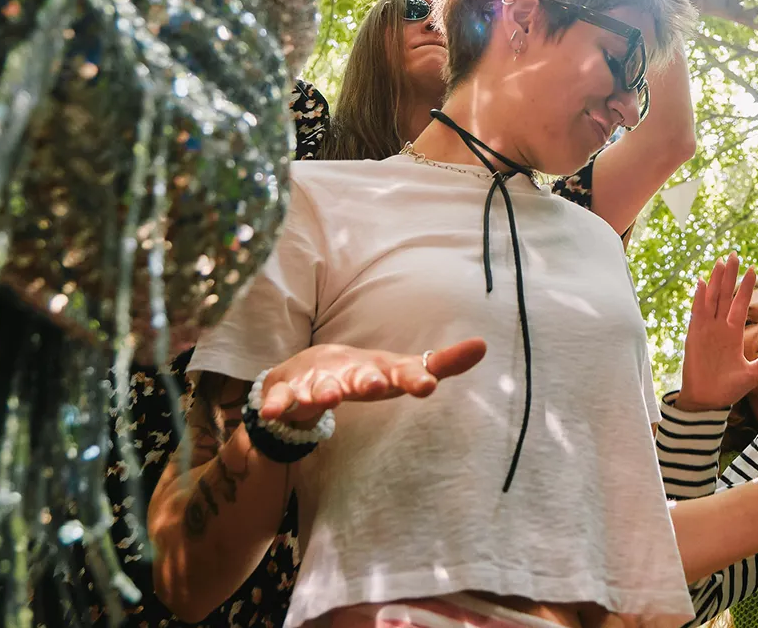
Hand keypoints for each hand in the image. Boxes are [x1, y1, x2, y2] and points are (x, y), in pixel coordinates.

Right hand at [256, 337, 487, 427]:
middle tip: (374, 385)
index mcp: (379, 368)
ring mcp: (317, 379)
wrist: (308, 370)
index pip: (402, 371)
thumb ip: (440, 364)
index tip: (428, 386)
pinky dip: (276, 404)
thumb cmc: (365, 374)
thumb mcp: (401, 371)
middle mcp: (349, 370)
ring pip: (320, 386)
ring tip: (329, 398)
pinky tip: (273, 412)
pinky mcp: (288, 390)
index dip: (414, 378)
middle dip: (366, 380)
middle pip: (359, 375)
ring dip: (324, 390)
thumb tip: (484, 344)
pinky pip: (281, 398)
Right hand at [676, 255, 757, 411]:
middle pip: (725, 295)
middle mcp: (720, 327)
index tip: (754, 268)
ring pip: (711, 299)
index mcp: (733, 334)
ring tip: (719, 261)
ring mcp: (706, 330)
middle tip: (734, 254)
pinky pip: (697, 313)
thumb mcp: (755, 373)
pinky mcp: (694, 335)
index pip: (741, 304)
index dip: (746, 287)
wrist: (708, 401)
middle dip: (729, 275)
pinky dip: (699, 298)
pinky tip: (701, 282)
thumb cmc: (730, 388)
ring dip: (715, 280)